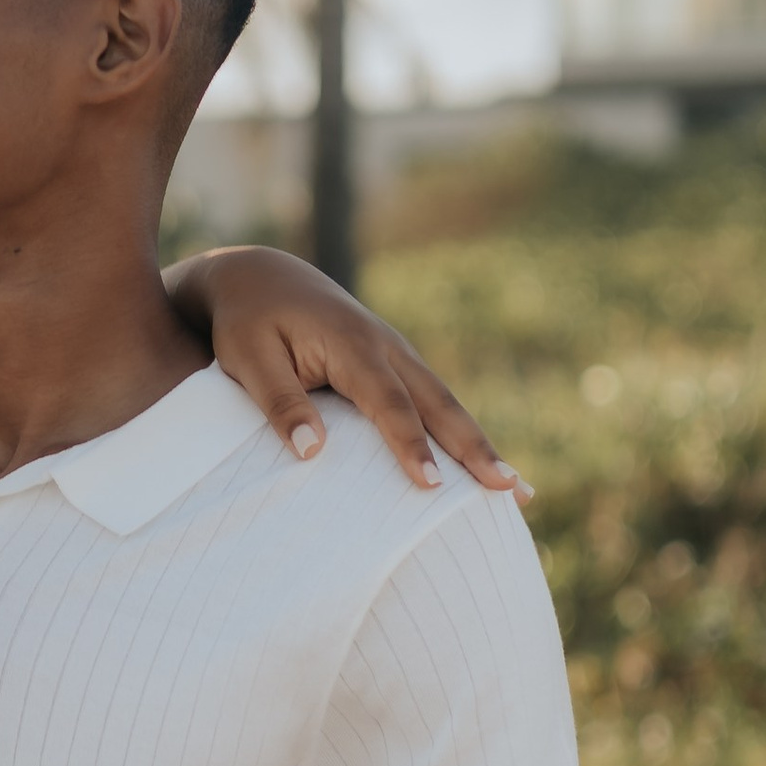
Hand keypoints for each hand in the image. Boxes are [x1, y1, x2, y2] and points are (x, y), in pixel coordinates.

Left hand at [168, 247, 522, 497]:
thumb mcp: (249, 359)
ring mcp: (397, 352)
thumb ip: (279, 402)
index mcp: (352, 344)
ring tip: (517, 490)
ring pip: (446, 403)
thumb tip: (311, 451)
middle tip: (508, 489)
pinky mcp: (396, 363)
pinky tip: (482, 466)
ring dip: (481, 445)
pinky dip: (461, 433)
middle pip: (439, 403)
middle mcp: (386, 346)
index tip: (431, 486)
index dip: (411, 444)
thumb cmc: (248, 322)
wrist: (260, 276)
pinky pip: (434, 401)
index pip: (389, 403)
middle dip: (475, 448)